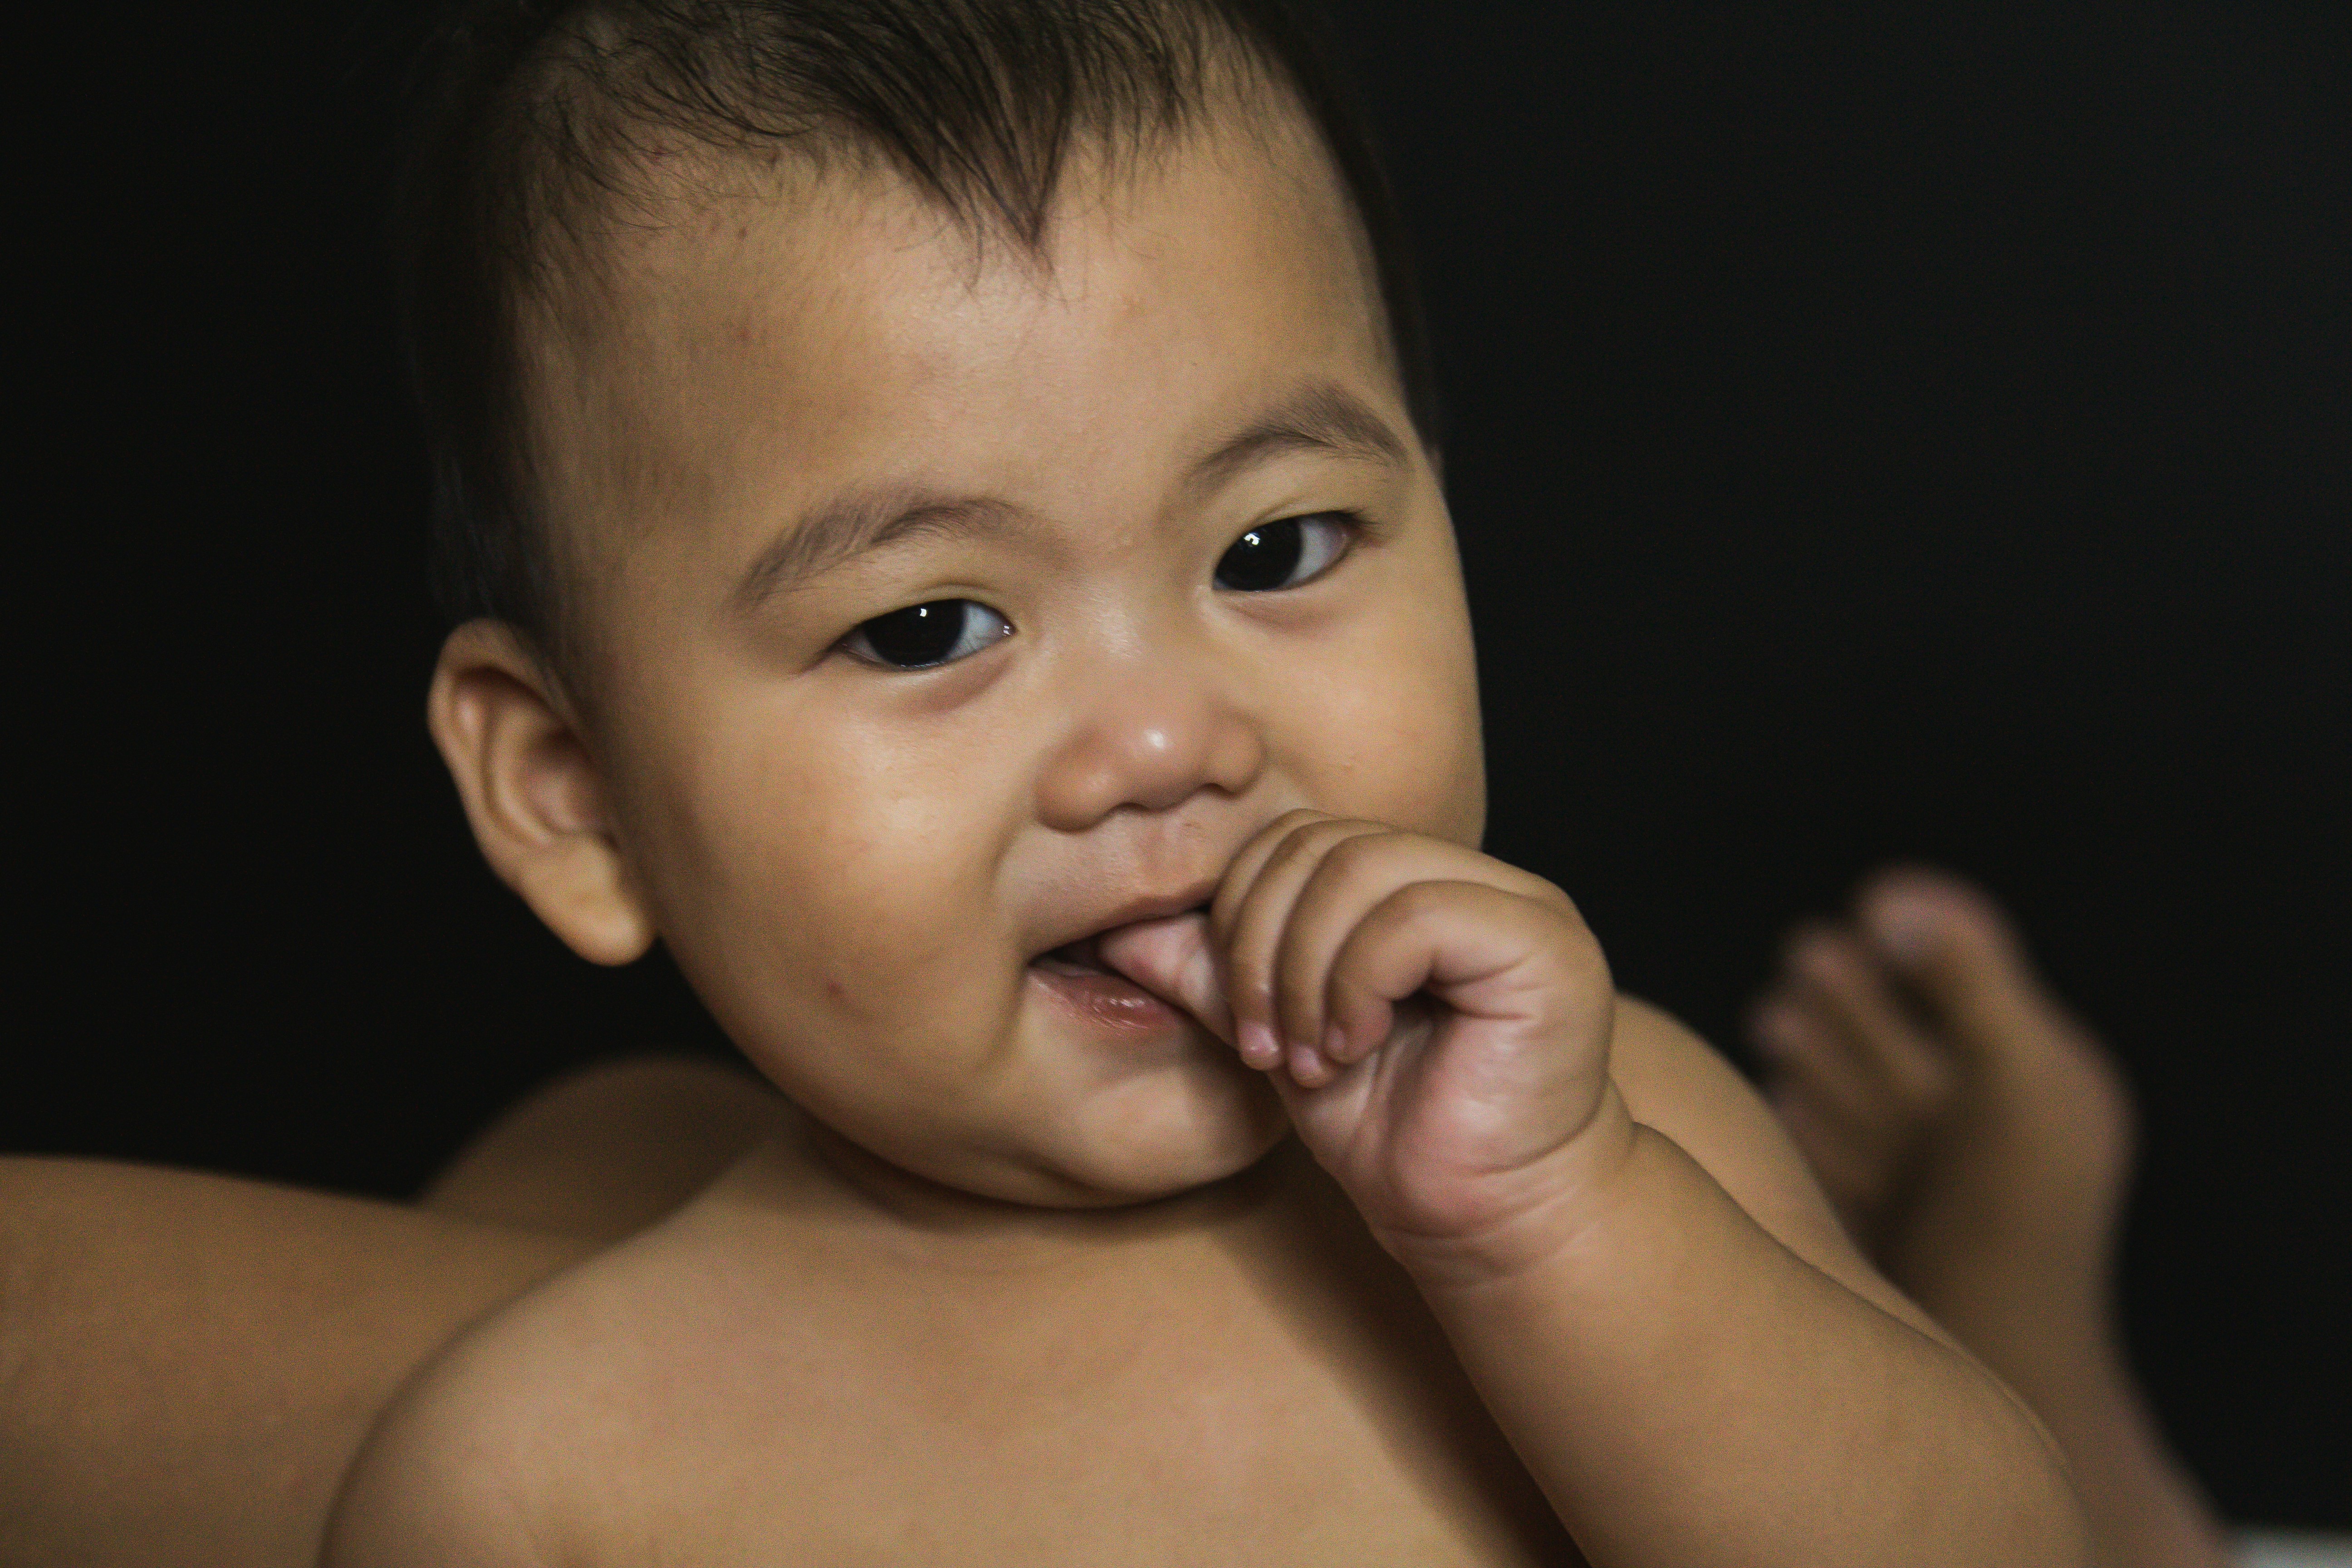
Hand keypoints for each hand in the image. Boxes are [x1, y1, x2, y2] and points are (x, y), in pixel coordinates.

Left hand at [1102, 812, 1628, 1274]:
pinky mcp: (1544, 945)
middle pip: (1324, 842)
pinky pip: (1414, 917)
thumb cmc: (1393, 1133)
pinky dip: (1356, 985)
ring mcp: (1522, 904)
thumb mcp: (1281, 1038)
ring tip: (1312, 1056)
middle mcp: (1478, 878)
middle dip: (1265, 944)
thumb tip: (1119, 923)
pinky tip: (1355, 1050)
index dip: (1246, 913)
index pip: (1302, 837)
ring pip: (1362, 869)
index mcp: (1421, 883)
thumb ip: (1218, 973)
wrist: (1485, 1221)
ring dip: (1306, 973)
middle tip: (1269, 1045)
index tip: (1244, 1023)